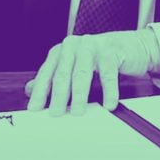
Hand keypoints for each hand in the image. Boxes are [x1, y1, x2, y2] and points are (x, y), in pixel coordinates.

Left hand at [25, 29, 159, 115]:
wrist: (130, 45)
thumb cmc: (99, 58)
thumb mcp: (73, 66)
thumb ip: (53, 76)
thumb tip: (29, 89)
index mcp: (62, 50)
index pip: (47, 72)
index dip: (40, 91)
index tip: (35, 108)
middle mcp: (74, 46)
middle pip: (62, 73)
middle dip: (58, 96)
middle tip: (56, 113)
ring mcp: (92, 46)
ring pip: (82, 73)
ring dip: (79, 95)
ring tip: (77, 111)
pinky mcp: (111, 51)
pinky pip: (108, 73)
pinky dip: (108, 91)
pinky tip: (108, 103)